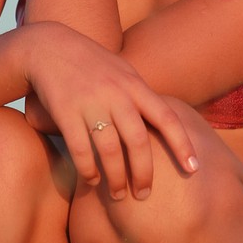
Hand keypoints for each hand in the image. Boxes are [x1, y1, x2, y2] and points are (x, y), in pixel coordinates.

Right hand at [19, 22, 198, 199]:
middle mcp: (116, 94)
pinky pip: (80, 149)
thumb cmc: (91, 64)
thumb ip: (141, 97)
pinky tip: (91, 181)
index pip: (167, 117)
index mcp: (135, 85)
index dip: (182, 145)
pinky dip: (88, 170)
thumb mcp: (122, 72)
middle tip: (143, 195)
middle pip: (138, 142)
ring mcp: (91, 102)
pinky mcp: (65, 111)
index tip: (193, 168)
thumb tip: (164, 125)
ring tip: (117, 195)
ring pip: (110, 151)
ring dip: (115, 179)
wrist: (48, 47)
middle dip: (144, 174)